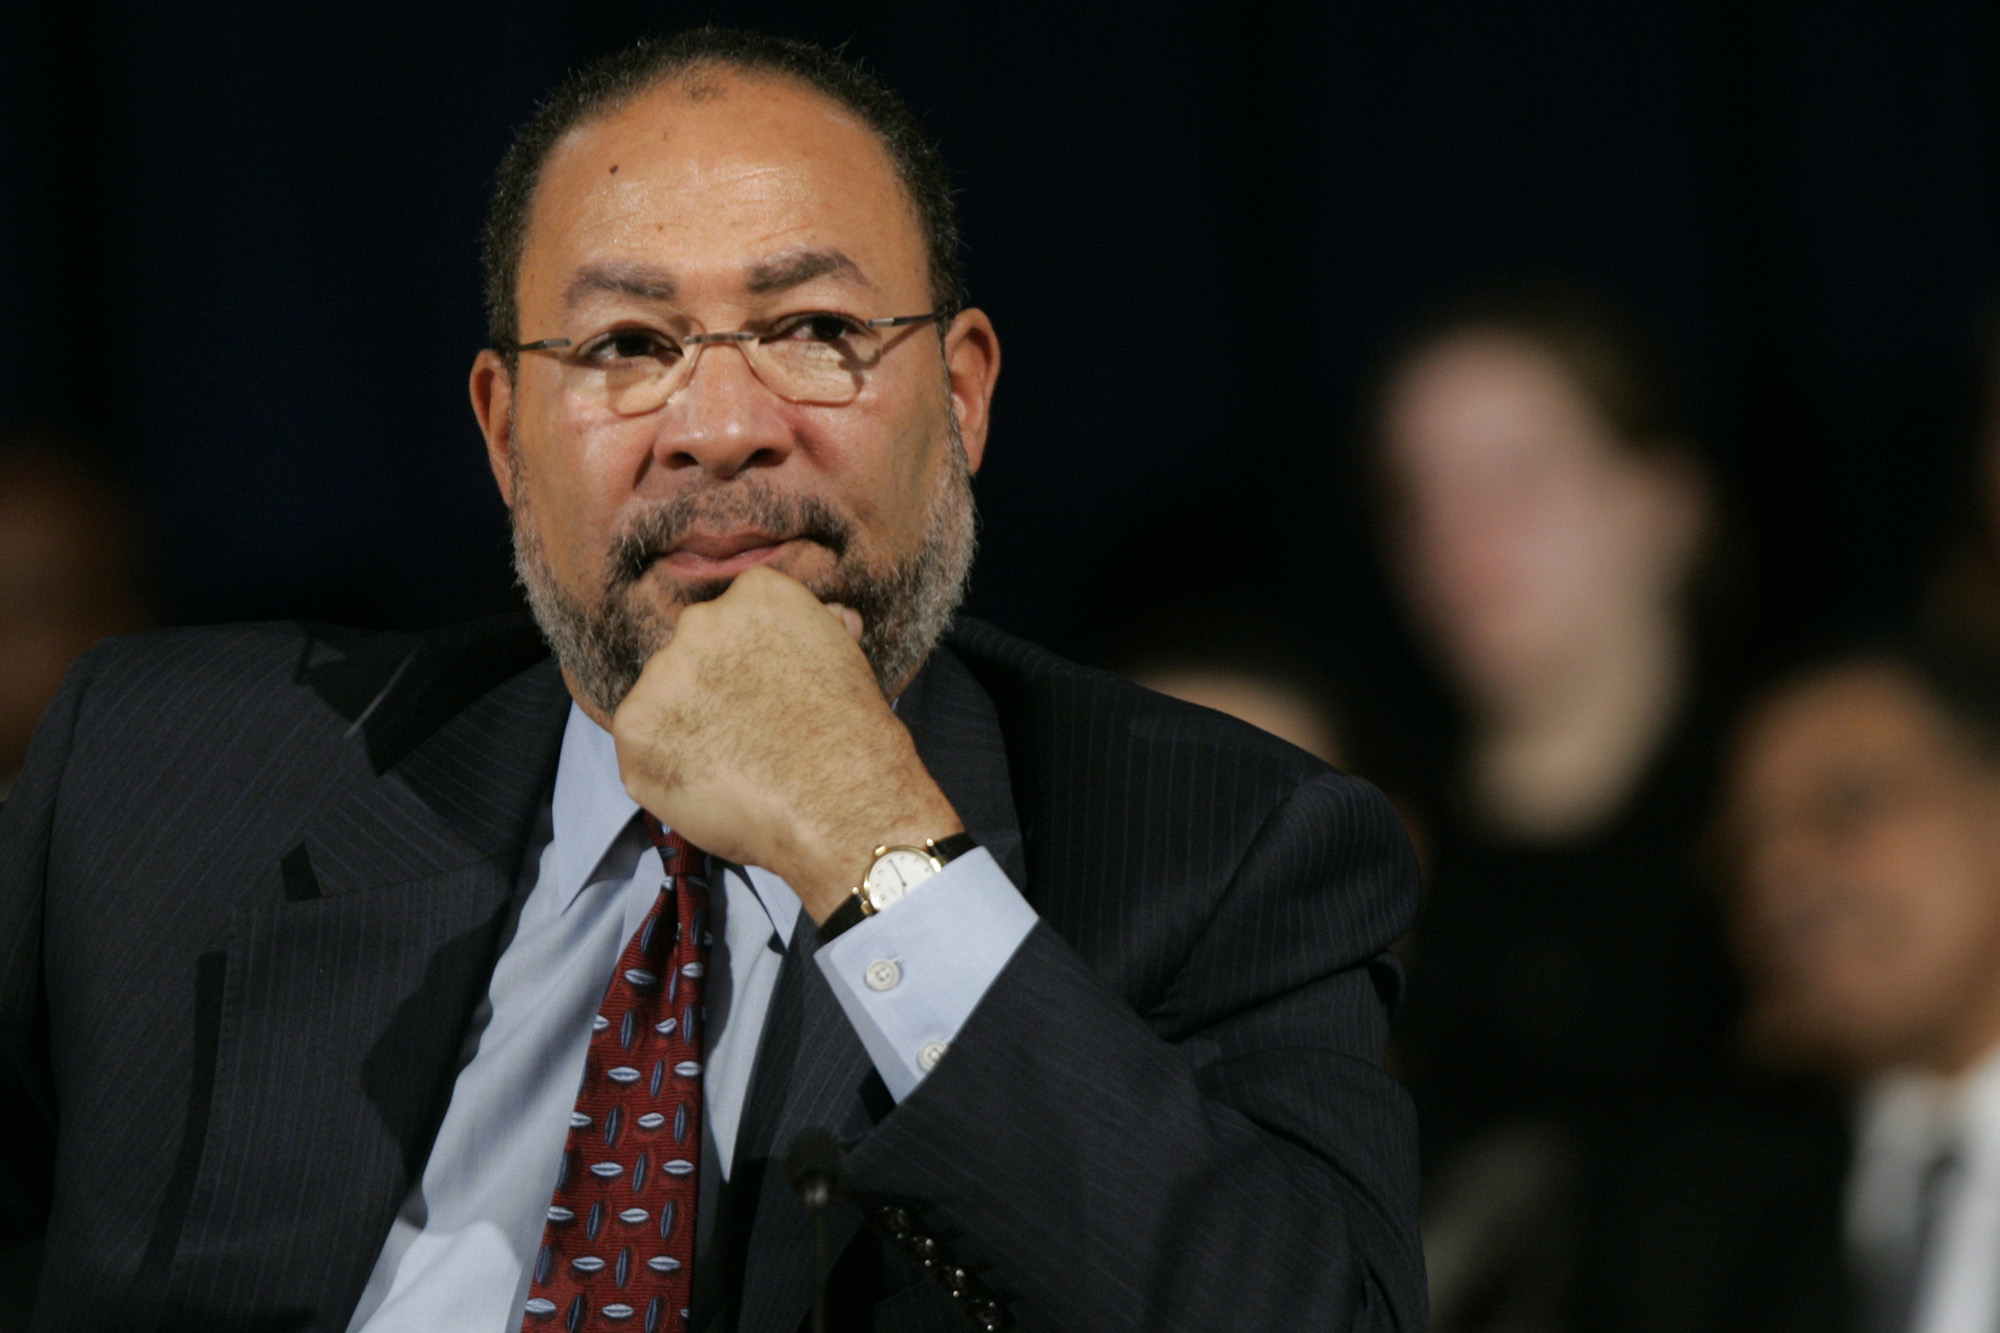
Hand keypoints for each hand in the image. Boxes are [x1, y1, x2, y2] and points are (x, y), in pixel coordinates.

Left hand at [609, 564, 963, 921]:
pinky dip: (664, 767)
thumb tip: (830, 617)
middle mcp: (702, 620)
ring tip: (730, 765)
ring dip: (685, 725)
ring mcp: (662, 672)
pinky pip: (641, 745)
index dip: (750, 660)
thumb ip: (820, 632)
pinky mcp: (633, 726)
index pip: (738, 618)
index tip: (767, 692)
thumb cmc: (854, 738)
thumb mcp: (847, 663)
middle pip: (694, 652)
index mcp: (758, 593)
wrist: (837, 802)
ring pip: (663, 697)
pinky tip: (706, 785)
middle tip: (746, 732)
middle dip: (712, 687)